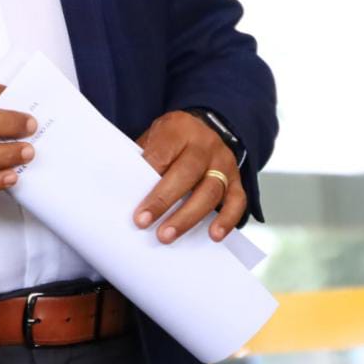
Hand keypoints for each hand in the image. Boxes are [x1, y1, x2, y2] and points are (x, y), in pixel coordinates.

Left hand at [133, 111, 245, 243]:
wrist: (203, 127)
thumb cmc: (171, 139)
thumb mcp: (153, 137)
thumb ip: (144, 159)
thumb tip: (127, 192)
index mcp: (178, 129)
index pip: (162, 153)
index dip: (147, 177)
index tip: (133, 197)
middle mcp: (205, 144)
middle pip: (187, 173)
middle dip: (163, 200)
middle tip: (144, 222)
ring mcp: (223, 162)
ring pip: (210, 191)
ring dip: (188, 216)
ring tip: (168, 235)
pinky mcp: (236, 180)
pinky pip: (237, 201)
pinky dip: (227, 220)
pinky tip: (214, 235)